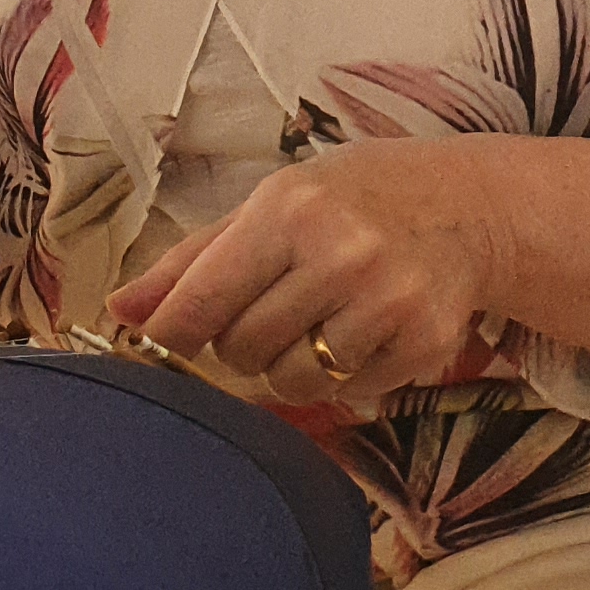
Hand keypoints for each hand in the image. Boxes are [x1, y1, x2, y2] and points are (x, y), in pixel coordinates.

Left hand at [106, 139, 503, 402]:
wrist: (471, 205)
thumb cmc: (357, 198)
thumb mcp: (275, 203)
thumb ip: (194, 260)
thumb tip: (118, 312)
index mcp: (290, 211)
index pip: (200, 303)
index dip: (174, 332)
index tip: (169, 339)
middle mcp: (341, 255)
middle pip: (241, 349)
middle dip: (242, 340)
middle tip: (272, 306)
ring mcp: (387, 304)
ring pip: (290, 380)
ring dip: (290, 362)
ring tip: (318, 318)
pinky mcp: (423, 344)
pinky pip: (347, 392)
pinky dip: (343, 372)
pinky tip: (363, 328)